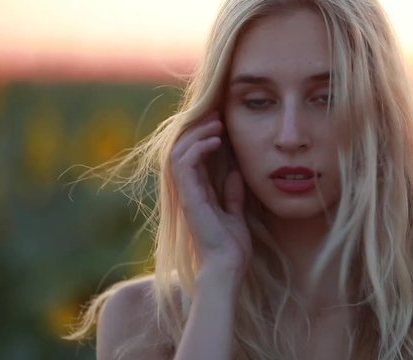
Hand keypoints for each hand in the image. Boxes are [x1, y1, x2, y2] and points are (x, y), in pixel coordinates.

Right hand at [170, 112, 251, 278]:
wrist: (228, 267)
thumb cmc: (232, 247)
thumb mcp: (235, 214)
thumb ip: (232, 195)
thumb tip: (234, 174)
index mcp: (197, 193)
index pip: (192, 156)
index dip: (202, 136)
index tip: (221, 121)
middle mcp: (187, 191)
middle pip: (181, 149)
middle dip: (197, 128)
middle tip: (217, 114)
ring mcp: (185, 194)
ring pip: (178, 151)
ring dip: (197, 133)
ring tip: (217, 123)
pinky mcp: (188, 198)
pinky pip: (184, 164)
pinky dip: (198, 148)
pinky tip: (216, 140)